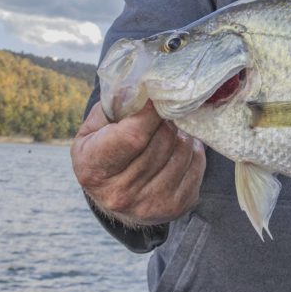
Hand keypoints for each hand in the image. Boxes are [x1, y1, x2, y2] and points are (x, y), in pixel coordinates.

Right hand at [70, 101, 205, 227]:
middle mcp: (120, 193)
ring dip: (181, 134)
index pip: (133, 136)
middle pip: (162, 141)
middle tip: (163, 112)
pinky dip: (193, 150)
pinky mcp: (174, 207)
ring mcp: (149, 204)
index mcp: (94, 168)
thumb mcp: (93, 128)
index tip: (155, 97)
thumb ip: (113, 106)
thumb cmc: (103, 151)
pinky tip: (179, 147)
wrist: (113, 195)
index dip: (149, 112)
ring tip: (170, 130)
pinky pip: (196, 165)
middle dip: (166, 120)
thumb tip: (140, 84)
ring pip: (182, 151)